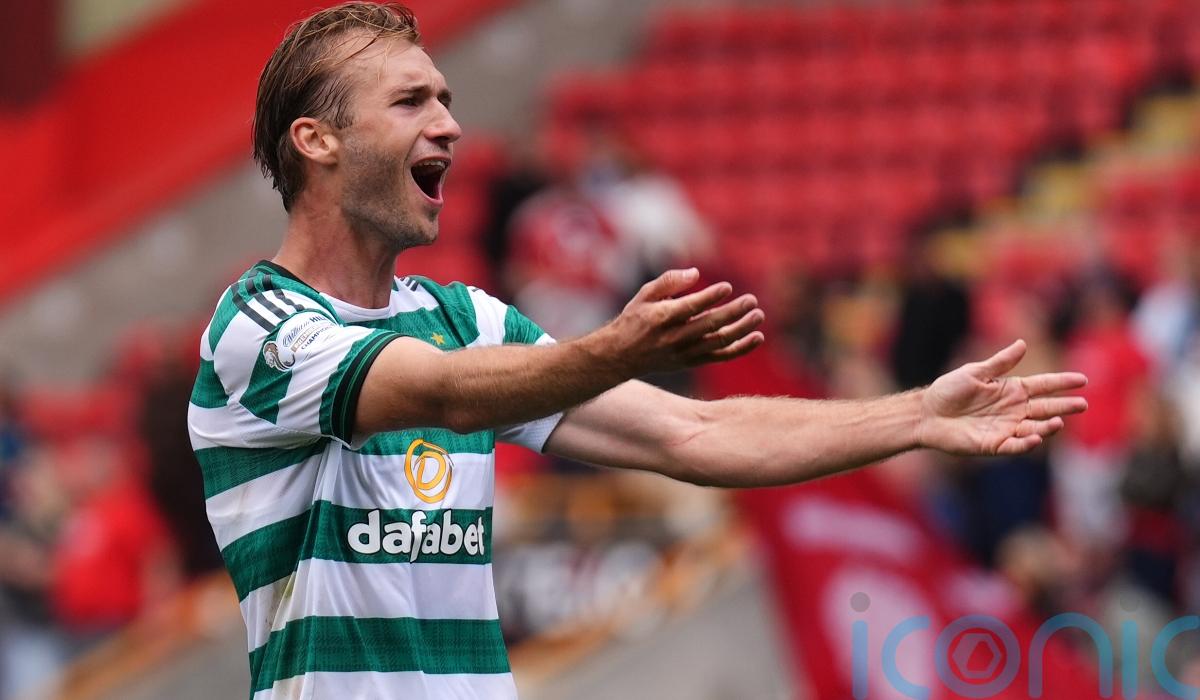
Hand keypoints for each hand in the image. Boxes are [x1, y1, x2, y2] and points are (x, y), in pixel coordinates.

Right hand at [595, 268, 764, 374]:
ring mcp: (685, 352)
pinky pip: (721, 356)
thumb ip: (669, 281)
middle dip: (733, 312)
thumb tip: (696, 273)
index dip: (710, 297)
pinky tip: (756, 337)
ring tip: (758, 315)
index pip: (691, 307)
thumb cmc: (635, 319)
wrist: (622, 356)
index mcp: (662, 317)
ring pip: (719, 342)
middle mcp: (674, 337)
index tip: (728, 287)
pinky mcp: (692, 362)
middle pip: (710, 325)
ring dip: (742, 329)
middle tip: (752, 300)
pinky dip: (740, 348)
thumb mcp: (644, 294)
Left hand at [916, 339, 1087, 455]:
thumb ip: (1000, 362)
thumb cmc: (948, 390)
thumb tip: (1023, 343)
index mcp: (1011, 389)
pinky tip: (1036, 437)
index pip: (1043, 385)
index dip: (1061, 382)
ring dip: (1047, 426)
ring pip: (1034, 428)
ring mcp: (1005, 427)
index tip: (1082, 380)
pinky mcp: (994, 444)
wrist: (926, 413)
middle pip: (1045, 407)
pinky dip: (1027, 443)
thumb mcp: (975, 372)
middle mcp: (1013, 409)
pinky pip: (1015, 445)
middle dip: (1064, 406)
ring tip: (1058, 421)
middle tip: (1083, 404)